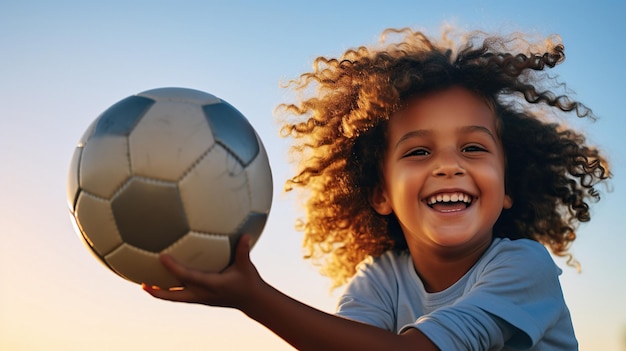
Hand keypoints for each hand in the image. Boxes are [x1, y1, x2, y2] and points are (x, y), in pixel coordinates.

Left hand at [143, 234, 263, 309]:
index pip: (188, 277)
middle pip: (174, 296)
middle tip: (142, 283)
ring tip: (145, 284)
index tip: (161, 257)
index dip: (174, 268)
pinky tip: (163, 281)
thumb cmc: (249, 281)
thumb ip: (244, 250)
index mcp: (211, 285)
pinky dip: (170, 290)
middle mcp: (202, 294)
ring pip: (175, 298)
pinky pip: (181, 295)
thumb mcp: (247, 266)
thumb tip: (246, 234)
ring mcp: (200, 299)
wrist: (252, 301)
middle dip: (158, 291)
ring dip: (160, 293)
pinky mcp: (200, 299)